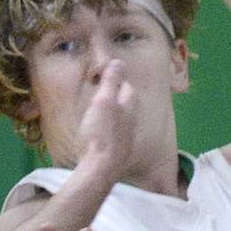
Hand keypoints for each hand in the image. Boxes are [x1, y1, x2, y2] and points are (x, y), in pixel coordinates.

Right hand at [76, 59, 136, 176]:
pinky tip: (102, 137)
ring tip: (103, 114)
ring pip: (123, 123)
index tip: (109, 78)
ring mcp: (125, 141)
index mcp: (127, 108)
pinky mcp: (118, 156)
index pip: (127, 89)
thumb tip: (119, 61)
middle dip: (119, 99)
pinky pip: (116, 139)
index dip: (119, 82)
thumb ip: (111, 83)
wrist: (101, 169)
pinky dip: (110, 133)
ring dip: (115, 117)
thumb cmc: (100, 133)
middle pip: (128, 106)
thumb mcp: (103, 102)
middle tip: (105, 95)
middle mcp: (131, 123)